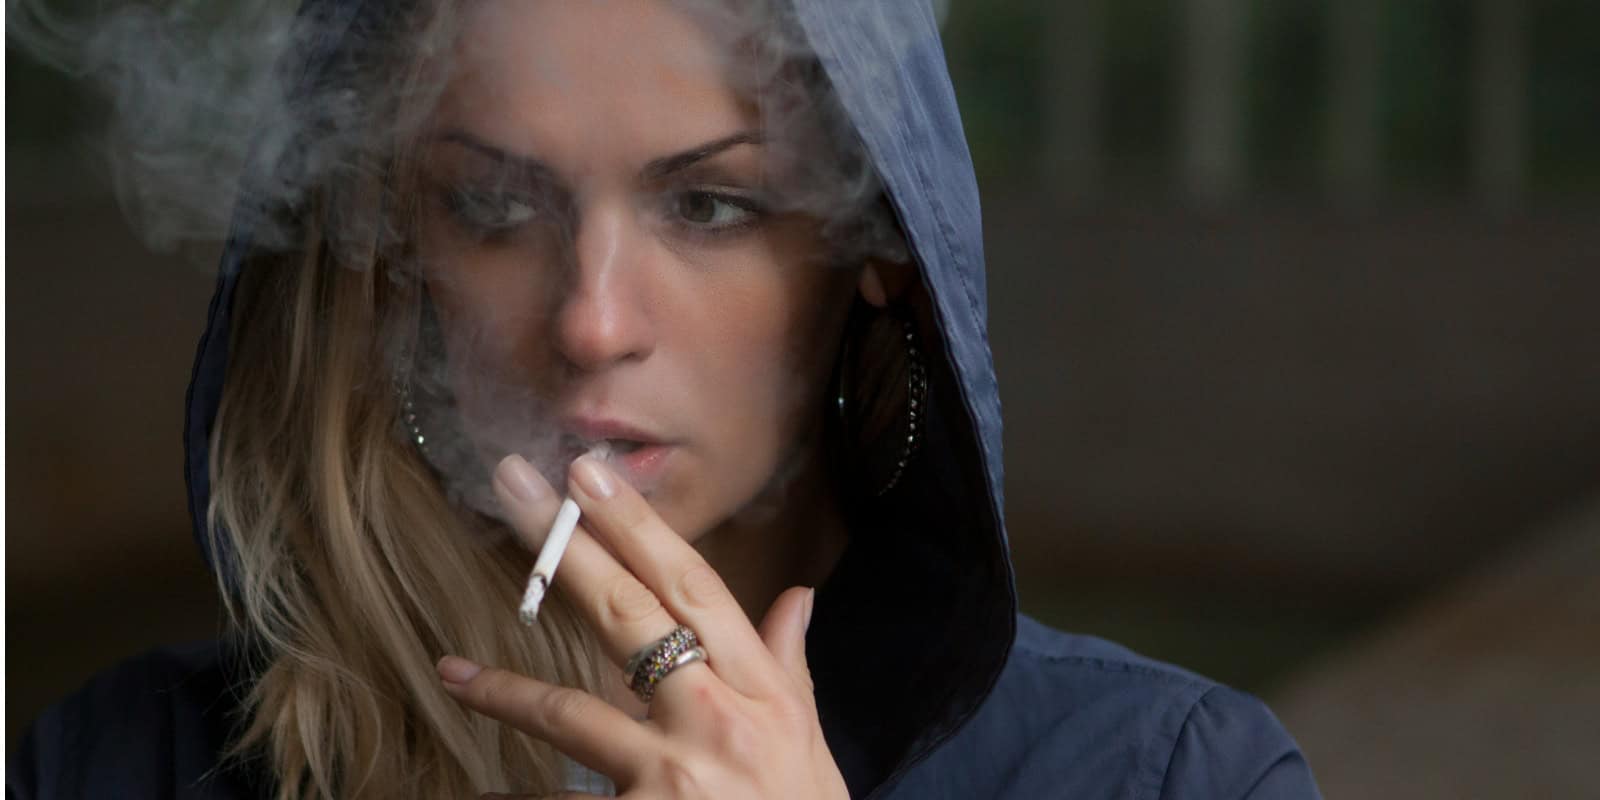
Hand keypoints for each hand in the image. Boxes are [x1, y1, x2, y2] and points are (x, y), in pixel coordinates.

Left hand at [436, 453, 850, 799]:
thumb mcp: (812, 746)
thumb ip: (791, 668)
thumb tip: (798, 598)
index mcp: (762, 691)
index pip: (696, 588)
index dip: (640, 527)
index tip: (592, 474)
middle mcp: (719, 720)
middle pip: (630, 616)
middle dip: (567, 546)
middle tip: (514, 488)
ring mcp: (674, 777)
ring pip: (574, 713)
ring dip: (507, 687)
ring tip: (450, 671)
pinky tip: (477, 791)